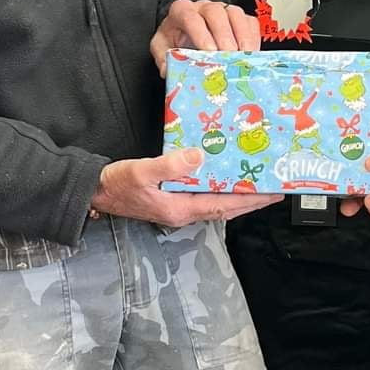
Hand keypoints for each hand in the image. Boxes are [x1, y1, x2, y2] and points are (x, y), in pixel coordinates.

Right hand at [93, 149, 281, 225]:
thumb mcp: (142, 171)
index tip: (271, 194)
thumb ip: (169, 165)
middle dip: (252, 201)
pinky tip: (227, 180)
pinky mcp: (172, 200)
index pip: (223, 206)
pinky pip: (204, 197)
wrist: (94, 191)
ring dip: (238, 197)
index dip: (249, 201)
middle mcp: (183, 212)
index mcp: (180, 209)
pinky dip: (220, 190)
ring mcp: (178, 208)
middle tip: (275, 190)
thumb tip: (198, 156)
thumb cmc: (116, 184)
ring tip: (258, 185)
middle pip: (225, 208)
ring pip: (216, 204)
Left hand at [151, 0, 260, 73]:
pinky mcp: (239, 17)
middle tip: (228, 56)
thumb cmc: (176, 37)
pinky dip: (253, 38)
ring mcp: (223, 9)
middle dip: (224, 36)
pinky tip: (252, 54)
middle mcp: (204, 7)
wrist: (187, 28)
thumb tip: (168, 70)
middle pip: (216, 13)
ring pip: (235, 15)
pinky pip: (249, 22)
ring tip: (244, 56)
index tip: (208, 51)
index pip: (190, 17)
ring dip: (242, 36)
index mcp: (182, 10)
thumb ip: (162, 57)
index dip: (200, 33)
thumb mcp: (162, 46)